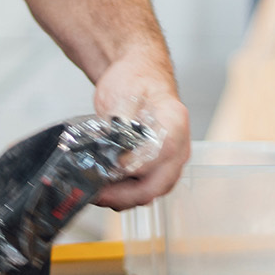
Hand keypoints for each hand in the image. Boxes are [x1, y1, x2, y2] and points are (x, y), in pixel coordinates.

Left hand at [90, 55, 189, 210]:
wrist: (138, 76)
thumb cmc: (135, 80)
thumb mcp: (124, 92)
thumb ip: (122, 122)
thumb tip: (116, 153)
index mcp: (174, 123)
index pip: (163, 154)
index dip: (137, 167)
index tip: (111, 169)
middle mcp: (178, 147)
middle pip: (159, 184)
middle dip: (126, 195)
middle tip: (97, 193)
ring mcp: (169, 160)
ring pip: (151, 192)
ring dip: (123, 198)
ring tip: (96, 192)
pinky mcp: (156, 168)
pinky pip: (144, 189)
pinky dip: (124, 195)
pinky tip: (103, 189)